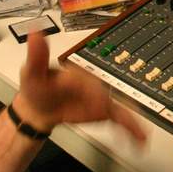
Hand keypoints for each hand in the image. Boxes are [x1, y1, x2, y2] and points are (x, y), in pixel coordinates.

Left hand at [12, 32, 145, 143]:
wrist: (39, 105)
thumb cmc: (37, 86)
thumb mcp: (32, 71)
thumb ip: (37, 55)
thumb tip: (35, 32)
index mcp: (80, 75)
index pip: (89, 84)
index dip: (91, 94)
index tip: (93, 102)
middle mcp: (94, 86)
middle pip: (106, 97)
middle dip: (107, 108)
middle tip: (104, 116)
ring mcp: (100, 99)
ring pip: (120, 108)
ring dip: (131, 120)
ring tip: (140, 134)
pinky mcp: (104, 112)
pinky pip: (121, 119)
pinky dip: (132, 128)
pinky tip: (140, 139)